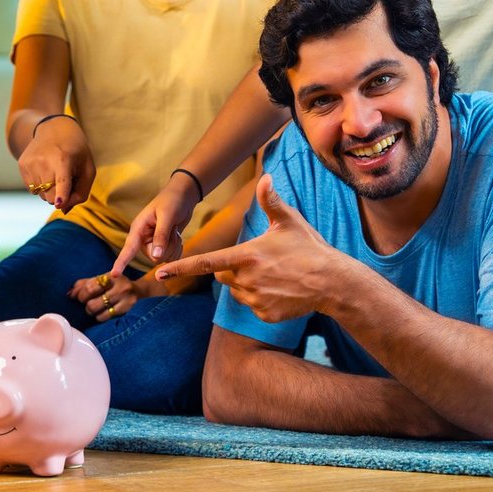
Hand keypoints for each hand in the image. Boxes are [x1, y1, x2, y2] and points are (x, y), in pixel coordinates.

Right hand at [18, 115, 94, 212]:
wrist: (54, 128)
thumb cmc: (76, 152)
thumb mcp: (87, 169)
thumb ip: (81, 192)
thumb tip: (62, 209)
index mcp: (63, 160)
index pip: (62, 181)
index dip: (61, 194)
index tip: (59, 202)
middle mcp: (44, 161)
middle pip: (51, 197)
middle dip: (60, 196)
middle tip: (66, 179)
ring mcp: (30, 163)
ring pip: (41, 195)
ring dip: (50, 190)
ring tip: (55, 171)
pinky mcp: (22, 165)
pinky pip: (32, 189)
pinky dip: (41, 186)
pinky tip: (45, 170)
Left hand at [67, 270, 162, 322]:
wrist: (139, 291)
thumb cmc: (115, 285)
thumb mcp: (101, 279)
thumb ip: (84, 284)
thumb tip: (69, 293)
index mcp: (111, 275)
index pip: (89, 286)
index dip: (80, 294)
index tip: (78, 297)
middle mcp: (119, 285)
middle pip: (91, 301)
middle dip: (85, 304)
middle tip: (87, 304)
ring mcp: (125, 298)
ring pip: (97, 310)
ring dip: (92, 312)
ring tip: (95, 309)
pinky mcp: (127, 309)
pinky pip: (105, 317)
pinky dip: (100, 317)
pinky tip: (102, 313)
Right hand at [110, 172, 200, 275]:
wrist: (183, 196)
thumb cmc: (172, 201)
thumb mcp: (167, 216)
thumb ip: (161, 236)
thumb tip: (155, 258)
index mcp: (138, 228)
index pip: (128, 248)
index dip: (121, 262)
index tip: (114, 275)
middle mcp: (143, 238)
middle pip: (153, 257)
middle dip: (167, 247)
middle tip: (172, 230)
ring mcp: (153, 243)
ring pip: (164, 258)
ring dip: (173, 246)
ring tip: (174, 230)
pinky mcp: (163, 246)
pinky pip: (171, 257)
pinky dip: (177, 248)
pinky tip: (177, 236)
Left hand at [154, 175, 345, 323]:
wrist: (332, 282)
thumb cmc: (309, 248)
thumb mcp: (289, 221)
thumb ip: (271, 201)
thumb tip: (264, 177)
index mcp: (247, 256)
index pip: (206, 262)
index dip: (182, 267)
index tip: (160, 273)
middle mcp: (246, 280)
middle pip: (222, 275)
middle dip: (231, 268)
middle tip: (258, 261)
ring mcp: (255, 300)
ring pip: (237, 291)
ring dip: (247, 283)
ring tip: (274, 274)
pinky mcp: (264, 314)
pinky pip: (252, 305)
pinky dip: (261, 298)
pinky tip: (282, 290)